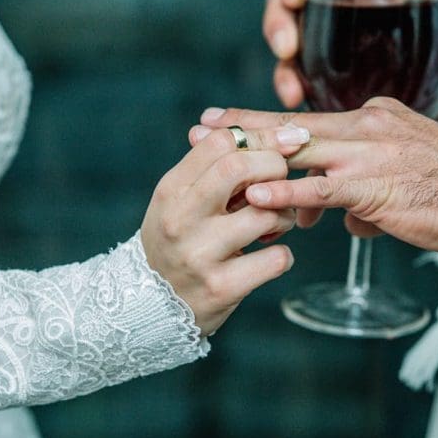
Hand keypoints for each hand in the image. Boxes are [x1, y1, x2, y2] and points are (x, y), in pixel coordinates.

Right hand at [141, 125, 310, 335]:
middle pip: (240, 168)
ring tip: (277, 224)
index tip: (287, 142)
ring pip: (266, 214)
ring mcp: (199, 255)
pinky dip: (283, 256)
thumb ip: (211, 169)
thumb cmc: (176, 242)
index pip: (221, 144)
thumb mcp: (179, 201)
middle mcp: (180, 219)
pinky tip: (270, 257)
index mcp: (171, 190)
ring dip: (285, 216)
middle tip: (283, 184)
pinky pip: (276, 259)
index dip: (262, 137)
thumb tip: (255, 130)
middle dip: (276, 169)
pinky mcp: (222, 288)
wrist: (150, 306)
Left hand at [194, 98, 437, 254]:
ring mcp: (370, 154)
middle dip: (243, 129)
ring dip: (251, 155)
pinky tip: (257, 195)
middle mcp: (367, 127)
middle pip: (292, 126)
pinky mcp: (375, 186)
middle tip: (201, 128)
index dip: (265, 122)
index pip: (308, 121)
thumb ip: (371, 196)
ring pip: (298, 150)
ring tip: (211, 158)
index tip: (229, 122)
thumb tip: (352, 222)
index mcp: (374, 120)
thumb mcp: (406, 184)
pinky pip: (322, 188)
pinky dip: (287, 190)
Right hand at [264, 0, 437, 116]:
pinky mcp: (322, 85)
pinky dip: (290, 97)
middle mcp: (339, 14)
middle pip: (291, 7)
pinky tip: (298, 109)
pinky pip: (295, 86)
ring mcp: (325, 52)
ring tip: (290, 90)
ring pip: (286, 50)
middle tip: (286, 47)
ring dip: (281, 69)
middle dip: (279, 24)